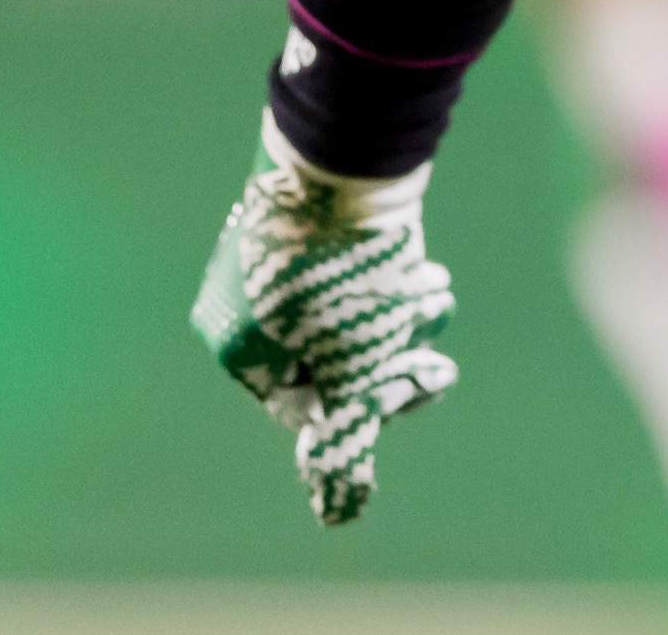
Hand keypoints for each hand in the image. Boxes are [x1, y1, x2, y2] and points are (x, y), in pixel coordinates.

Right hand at [191, 118, 457, 523]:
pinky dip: (392, 276)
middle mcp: (244, 302)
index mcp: (235, 342)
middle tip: (431, 329)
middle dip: (394, 351)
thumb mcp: (356, 365)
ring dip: (404, 311)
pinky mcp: (310, 220)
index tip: (417, 379)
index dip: (371, 402)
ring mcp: (274, 258)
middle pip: (337, 357)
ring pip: (354, 310)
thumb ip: (348, 439)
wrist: (350, 151)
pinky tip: (423, 266)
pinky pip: (351, 268)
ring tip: (432, 284)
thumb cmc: (346, 271)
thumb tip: (339, 515)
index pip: (309, 404)